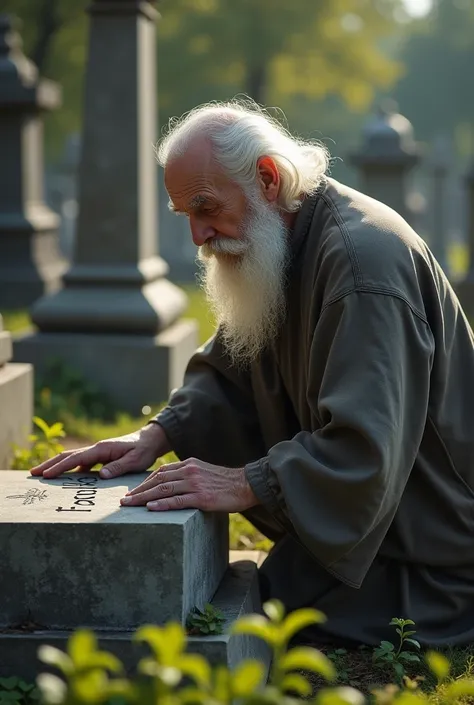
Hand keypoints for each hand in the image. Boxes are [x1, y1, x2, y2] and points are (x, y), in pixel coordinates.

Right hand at [30, 423, 170, 478]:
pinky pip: (80, 464)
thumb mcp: (134, 461)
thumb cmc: (143, 451)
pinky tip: (62, 479)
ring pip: (72, 459)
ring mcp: (96, 453)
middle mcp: (96, 449)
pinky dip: (68, 470)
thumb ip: (118, 467)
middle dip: (50, 464)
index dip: (60, 467)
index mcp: (101, 449)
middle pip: (67, 456)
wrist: (149, 441)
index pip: (76, 458)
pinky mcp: (99, 458)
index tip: (46, 475)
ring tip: (41, 475)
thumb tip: (101, 475)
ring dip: (56, 466)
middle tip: (33, 474)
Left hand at [120, 457, 258, 511]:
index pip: (161, 472)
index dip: (145, 482)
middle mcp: (189, 471)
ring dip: (144, 498)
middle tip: (124, 501)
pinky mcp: (202, 497)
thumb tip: (172, 486)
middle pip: (158, 480)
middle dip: (139, 491)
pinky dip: (162, 504)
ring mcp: (195, 484)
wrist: (246, 485)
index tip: (133, 491)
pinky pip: (178, 501)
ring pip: (164, 490)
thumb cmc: (226, 483)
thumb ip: (189, 476)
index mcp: (189, 464)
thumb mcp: (204, 473)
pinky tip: (150, 509)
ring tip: (130, 506)